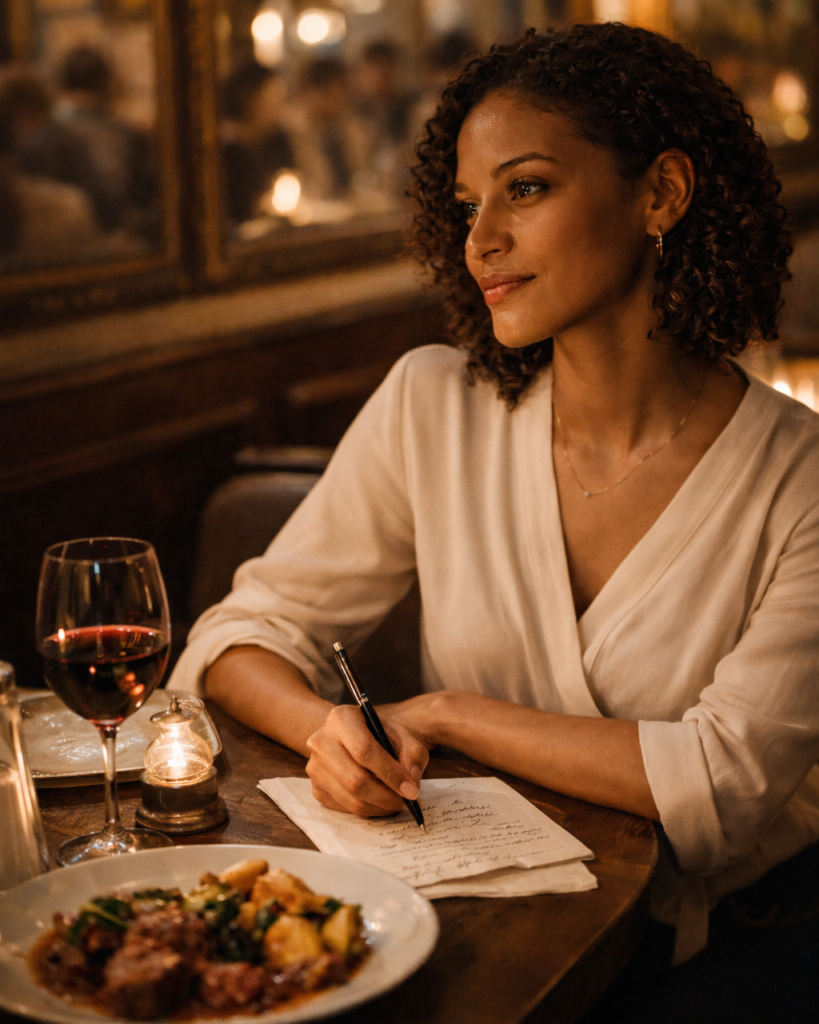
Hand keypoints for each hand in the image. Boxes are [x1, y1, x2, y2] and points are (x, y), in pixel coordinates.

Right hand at [305, 703, 429, 815]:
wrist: (348, 737)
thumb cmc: (376, 734)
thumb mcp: (400, 734)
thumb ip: (412, 755)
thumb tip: (411, 784)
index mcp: (341, 719)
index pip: (364, 751)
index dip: (390, 774)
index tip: (411, 791)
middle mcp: (321, 741)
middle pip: (355, 780)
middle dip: (386, 797)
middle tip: (407, 802)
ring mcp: (314, 767)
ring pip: (350, 799)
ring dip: (379, 807)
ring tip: (397, 802)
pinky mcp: (315, 788)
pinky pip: (344, 809)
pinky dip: (368, 810)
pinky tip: (380, 802)